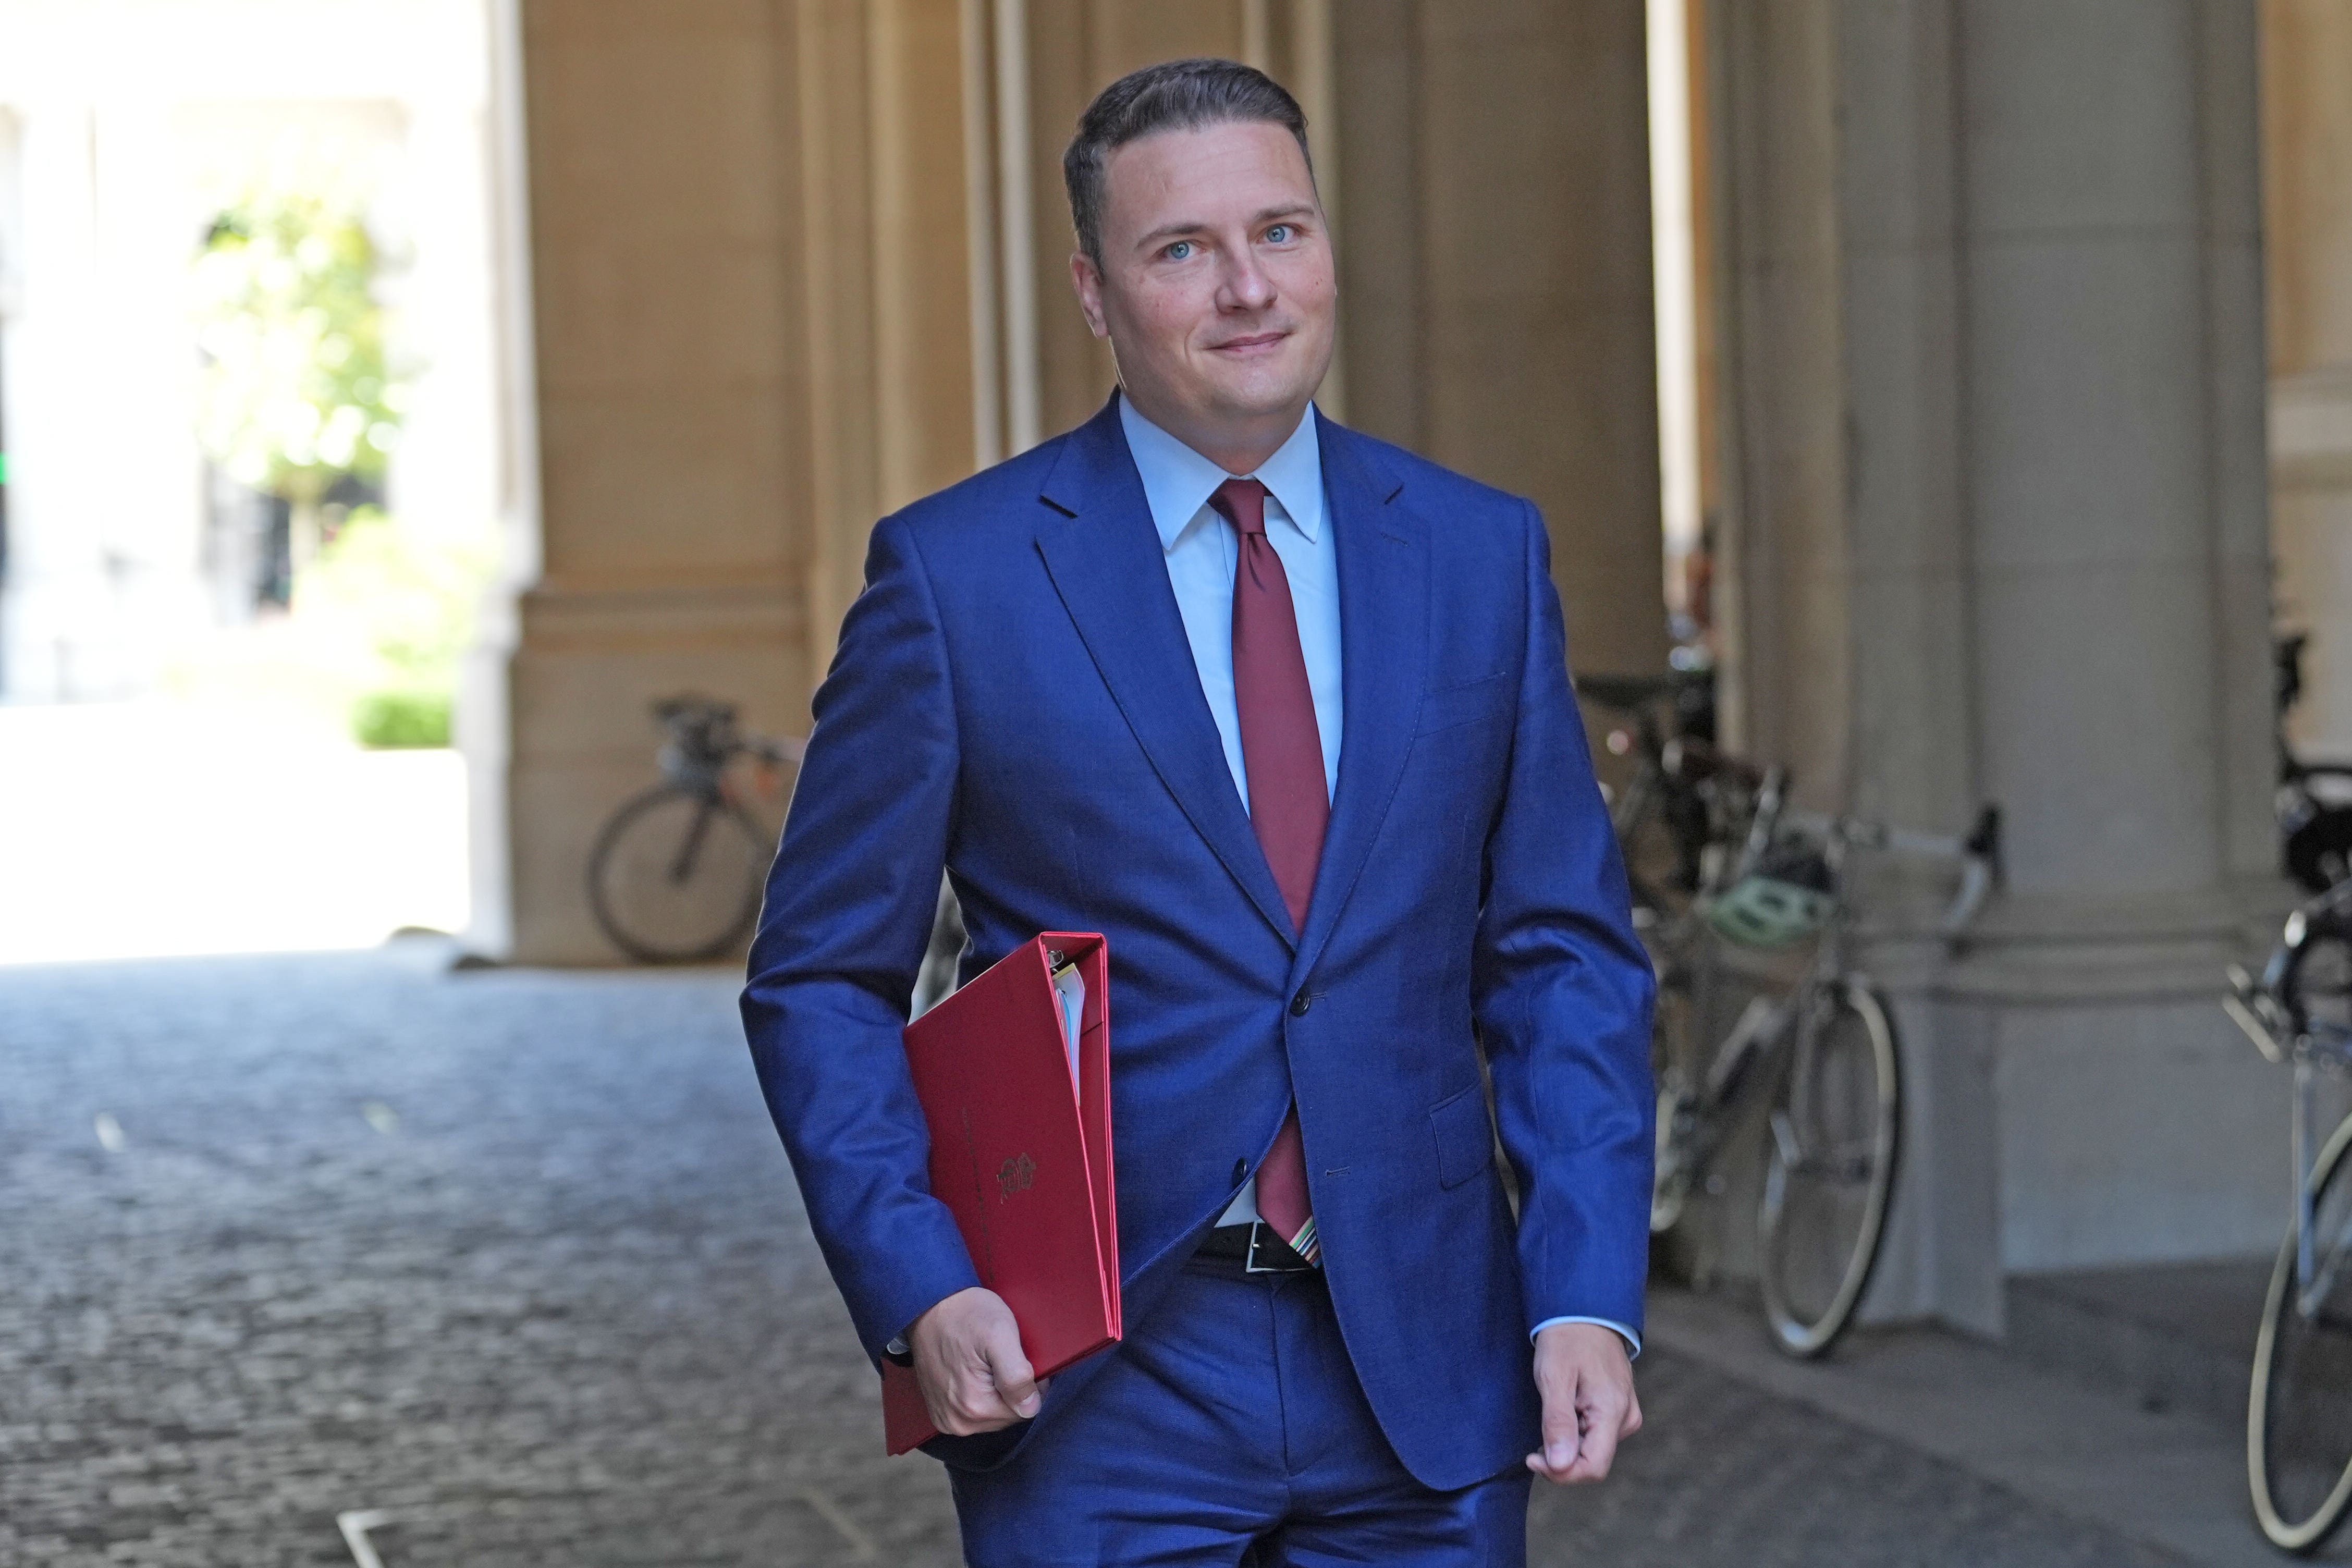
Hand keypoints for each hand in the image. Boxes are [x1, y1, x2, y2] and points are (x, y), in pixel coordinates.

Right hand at [907, 1286, 1047, 1434]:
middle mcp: (957, 1421)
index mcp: (975, 1406)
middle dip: (1011, 1388)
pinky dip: (979, 1395)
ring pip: (993, 1415)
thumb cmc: (965, 1316)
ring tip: (985, 1363)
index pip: (1026, 1409)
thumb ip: (1017, 1375)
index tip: (1017, 1358)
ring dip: (995, 1392)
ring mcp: (947, 1419)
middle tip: (999, 1358)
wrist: (930, 1308)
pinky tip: (972, 1373)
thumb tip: (1030, 1407)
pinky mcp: (941, 1413)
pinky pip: (974, 1414)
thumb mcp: (1000, 1334)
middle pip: (1008, 1415)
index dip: (1030, 1382)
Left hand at [1525, 1322, 1640, 1483]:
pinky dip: (1576, 1434)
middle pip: (1593, 1462)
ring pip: (1594, 1450)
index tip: (1532, 1457)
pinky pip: (1597, 1436)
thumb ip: (1558, 1423)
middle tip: (1535, 1439)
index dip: (1561, 1473)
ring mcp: (1626, 1414)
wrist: (1585, 1311)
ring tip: (1553, 1409)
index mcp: (1612, 1411)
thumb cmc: (1566, 1340)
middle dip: (1561, 1459)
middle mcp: (1626, 1418)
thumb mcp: (1553, 1378)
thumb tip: (1560, 1466)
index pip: (1593, 1468)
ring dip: (1568, 1444)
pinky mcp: (1620, 1410)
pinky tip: (1565, 1410)